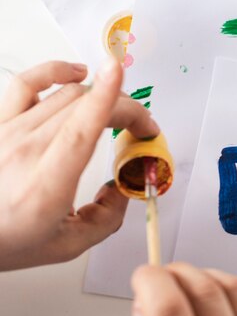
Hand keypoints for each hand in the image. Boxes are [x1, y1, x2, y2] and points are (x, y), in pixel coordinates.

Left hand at [0, 58, 159, 269]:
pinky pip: (27, 82)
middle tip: (143, 126)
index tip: (116, 72)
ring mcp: (9, 131)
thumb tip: (122, 187)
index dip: (102, 99)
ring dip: (103, 95)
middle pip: (83, 106)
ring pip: (68, 94)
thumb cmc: (6, 238)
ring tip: (119, 110)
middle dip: (128, 109)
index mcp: (44, 186)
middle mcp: (25, 152)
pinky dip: (56, 70)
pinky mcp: (0, 121)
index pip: (77, 133)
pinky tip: (77, 74)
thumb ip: (106, 219)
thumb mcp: (66, 245)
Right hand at [125, 264, 236, 315]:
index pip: (169, 310)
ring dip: (204, 273)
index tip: (142, 275)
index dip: (150, 282)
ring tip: (186, 282)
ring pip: (233, 286)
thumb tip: (143, 304)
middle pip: (203, 290)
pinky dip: (230, 287)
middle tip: (160, 277)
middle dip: (175, 272)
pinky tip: (215, 295)